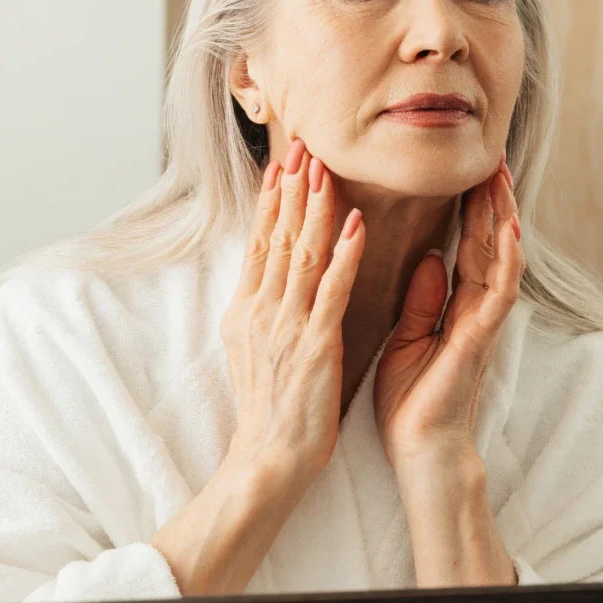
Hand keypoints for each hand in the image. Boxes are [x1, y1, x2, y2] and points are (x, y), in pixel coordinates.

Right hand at [219, 138, 365, 484]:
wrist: (267, 458)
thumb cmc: (267, 408)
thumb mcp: (251, 348)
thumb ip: (260, 307)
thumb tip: (263, 273)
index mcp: (247, 309)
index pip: (261, 242)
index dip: (272, 200)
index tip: (283, 163)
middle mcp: (262, 309)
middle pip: (279, 237)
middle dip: (292, 188)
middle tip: (303, 144)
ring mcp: (287, 325)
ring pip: (303, 253)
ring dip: (315, 207)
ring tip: (324, 167)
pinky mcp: (315, 344)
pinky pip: (332, 290)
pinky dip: (344, 254)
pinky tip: (355, 222)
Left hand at [373, 155, 523, 469]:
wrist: (420, 449)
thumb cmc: (412, 400)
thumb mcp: (408, 338)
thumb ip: (422, 299)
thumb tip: (428, 256)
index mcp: (456, 306)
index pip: (466, 246)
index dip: (468, 209)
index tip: (467, 171)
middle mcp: (476, 308)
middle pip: (488, 242)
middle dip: (489, 199)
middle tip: (490, 156)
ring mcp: (483, 321)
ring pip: (500, 256)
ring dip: (501, 215)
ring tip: (499, 175)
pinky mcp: (481, 337)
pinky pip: (499, 289)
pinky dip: (504, 256)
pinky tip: (507, 225)